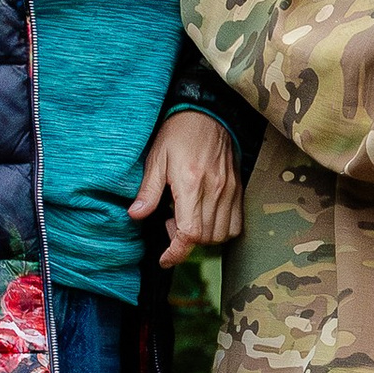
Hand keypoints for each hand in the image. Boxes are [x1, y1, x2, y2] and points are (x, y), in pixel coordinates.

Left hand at [130, 110, 244, 264]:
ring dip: (204, 238)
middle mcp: (214, 190)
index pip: (190, 232)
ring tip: (187, 220)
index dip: (177, 252)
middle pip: (205, 238)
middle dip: (185, 242)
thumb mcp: (156, 159)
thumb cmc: (179, 133)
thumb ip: (148, 191)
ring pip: (222, 235)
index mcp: (190, 184)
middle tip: (169, 224)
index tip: (165, 258)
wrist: (208, 114)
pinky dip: (221, 230)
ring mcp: (230, 191)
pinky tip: (205, 217)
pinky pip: (236, 224)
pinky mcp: (238, 189)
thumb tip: (135, 215)